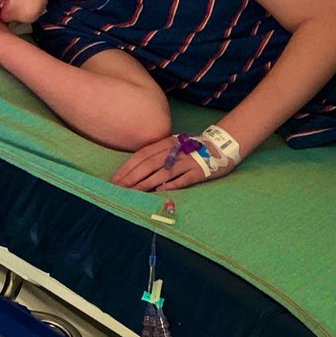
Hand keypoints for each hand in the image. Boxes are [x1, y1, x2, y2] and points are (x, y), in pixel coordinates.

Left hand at [110, 134, 238, 192]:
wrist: (220, 146)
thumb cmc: (192, 149)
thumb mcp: (173, 145)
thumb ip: (156, 154)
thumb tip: (135, 170)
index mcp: (165, 143)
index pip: (141, 155)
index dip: (127, 168)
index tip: (115, 179)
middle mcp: (174, 151)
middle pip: (148, 165)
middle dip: (132, 178)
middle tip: (119, 189)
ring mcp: (186, 161)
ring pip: (162, 173)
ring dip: (146, 184)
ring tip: (133, 193)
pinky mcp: (198, 172)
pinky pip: (182, 180)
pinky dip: (170, 186)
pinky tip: (159, 192)